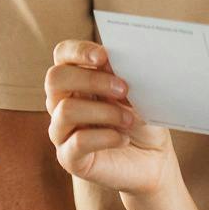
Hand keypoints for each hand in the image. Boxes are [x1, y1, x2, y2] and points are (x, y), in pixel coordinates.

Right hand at [45, 40, 179, 197]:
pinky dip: (105, 137)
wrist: (152, 159)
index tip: (103, 56)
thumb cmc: (141, 120)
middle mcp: (60, 102)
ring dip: (104, 111)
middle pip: (56, 78)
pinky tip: (123, 139)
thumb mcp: (137, 93)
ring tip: (129, 119)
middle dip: (91, 79)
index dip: (78, 50)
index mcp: (75, 78)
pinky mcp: (69, 157)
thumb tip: (117, 62)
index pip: (62, 54)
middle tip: (124, 88)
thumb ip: (123, 75)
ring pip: (66, 110)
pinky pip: (78, 142)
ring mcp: (61, 130)